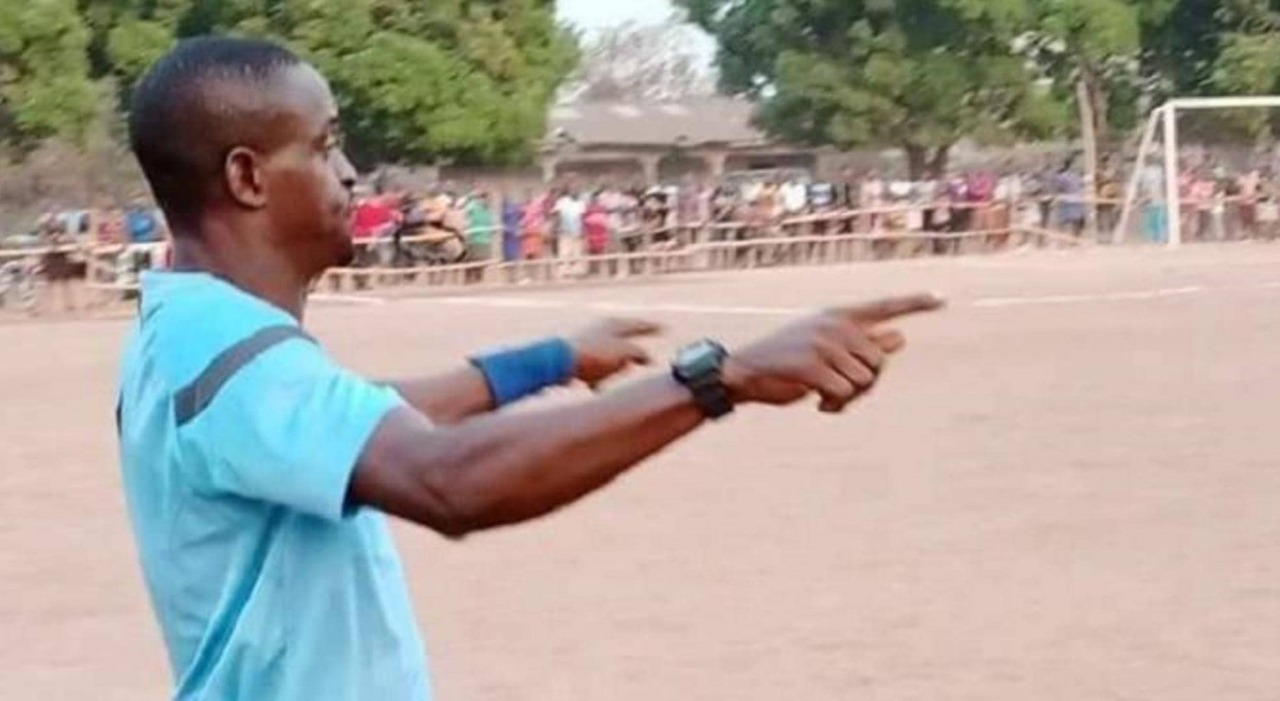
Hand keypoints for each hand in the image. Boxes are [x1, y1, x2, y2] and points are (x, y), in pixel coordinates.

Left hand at [571, 318, 662, 388]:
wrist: (559, 360)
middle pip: (623, 341)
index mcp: (615, 324)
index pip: (640, 325)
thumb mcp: (625, 353)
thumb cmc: (594, 354)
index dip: (653, 328)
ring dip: (613, 368)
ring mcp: (588, 341)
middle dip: (631, 354)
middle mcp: (601, 329)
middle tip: (641, 361)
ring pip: (609, 356)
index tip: (665, 329)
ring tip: (614, 377)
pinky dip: (598, 377)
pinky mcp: (576, 355)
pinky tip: (596, 388)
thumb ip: (639, 354)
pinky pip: (593, 367)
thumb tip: (647, 357)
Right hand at [722, 293, 943, 412]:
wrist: (743, 371)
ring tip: (826, 398)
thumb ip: (861, 342)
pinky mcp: (812, 365)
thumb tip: (900, 336)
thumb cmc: (785, 361)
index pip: (885, 306)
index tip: (942, 298)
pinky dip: (835, 406)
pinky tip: (818, 406)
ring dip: (848, 399)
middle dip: (865, 385)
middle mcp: (835, 325)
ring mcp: (823, 343)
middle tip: (841, 393)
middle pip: (879, 361)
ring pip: (864, 381)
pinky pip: (843, 393)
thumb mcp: (825, 346)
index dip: (915, 303)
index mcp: (839, 316)